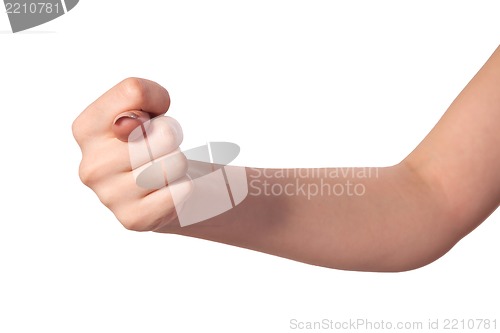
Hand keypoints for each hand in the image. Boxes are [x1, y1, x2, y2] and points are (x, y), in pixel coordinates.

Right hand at [72, 78, 191, 230]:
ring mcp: (109, 196)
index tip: (152, 115)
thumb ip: (138, 95)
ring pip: (175, 163)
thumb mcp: (144, 106)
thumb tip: (139, 121)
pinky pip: (181, 190)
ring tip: (163, 169)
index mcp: (86, 129)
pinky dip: (184, 186)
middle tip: (161, 149)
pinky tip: (166, 190)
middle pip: (164, 134)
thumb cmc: (151, 141)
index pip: (133, 91)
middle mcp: (91, 165)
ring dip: (179, 163)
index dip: (158, 99)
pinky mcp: (133, 219)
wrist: (161, 186)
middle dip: (172, 138)